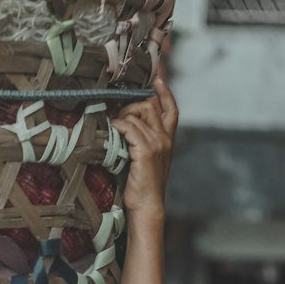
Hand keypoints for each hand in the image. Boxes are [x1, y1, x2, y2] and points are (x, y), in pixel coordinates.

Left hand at [112, 77, 177, 224]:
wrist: (147, 205)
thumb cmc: (142, 184)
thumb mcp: (146, 159)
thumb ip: (142, 140)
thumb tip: (128, 124)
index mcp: (168, 140)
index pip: (171, 109)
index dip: (165, 92)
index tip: (158, 78)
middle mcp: (165, 139)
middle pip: (149, 107)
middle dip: (131, 106)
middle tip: (118, 118)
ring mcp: (157, 144)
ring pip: (137, 115)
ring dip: (121, 117)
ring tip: (113, 128)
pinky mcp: (145, 151)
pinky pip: (129, 128)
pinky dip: (118, 126)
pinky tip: (112, 131)